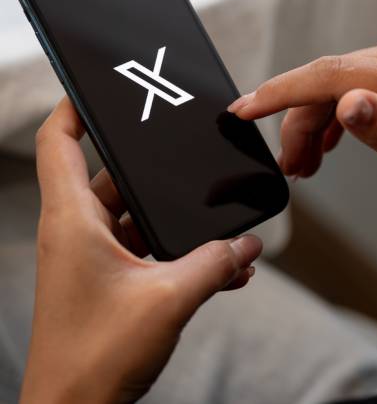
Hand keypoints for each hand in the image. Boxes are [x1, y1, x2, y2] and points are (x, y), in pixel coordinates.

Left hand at [21, 98, 261, 403]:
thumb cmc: (96, 359)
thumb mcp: (169, 300)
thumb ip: (216, 265)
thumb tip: (249, 247)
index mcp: (73, 220)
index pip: (59, 142)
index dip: (75, 106)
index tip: (101, 86)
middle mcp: (77, 231)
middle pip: (112, 175)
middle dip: (153, 168)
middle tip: (187, 154)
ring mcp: (92, 255)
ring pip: (135, 214)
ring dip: (174, 219)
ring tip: (215, 227)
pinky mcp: (108, 278)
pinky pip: (145, 246)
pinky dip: (175, 249)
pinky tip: (217, 268)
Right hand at [228, 33, 376, 254]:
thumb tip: (344, 102)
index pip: (334, 73)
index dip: (282, 92)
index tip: (243, 110)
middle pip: (333, 77)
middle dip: (299, 121)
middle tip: (290, 167)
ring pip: (343, 80)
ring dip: (316, 119)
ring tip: (305, 163)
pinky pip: (362, 82)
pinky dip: (338, 112)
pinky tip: (328, 142)